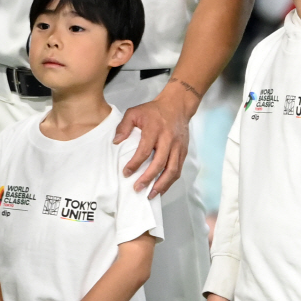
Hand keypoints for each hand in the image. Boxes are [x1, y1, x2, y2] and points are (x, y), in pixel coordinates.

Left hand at [117, 80, 194, 196]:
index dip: (135, 163)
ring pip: (172, 169)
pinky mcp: (183, 151)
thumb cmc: (153, 111)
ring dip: (162, 184)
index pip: (144, 150)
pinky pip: (178, 169)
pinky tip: (161, 188)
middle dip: (148, 178)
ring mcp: (178, 146)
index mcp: (155, 129)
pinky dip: (170, 181)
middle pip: (159, 163)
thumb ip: (124, 126)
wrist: (177, 105)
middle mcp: (168, 139)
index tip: (125, 173)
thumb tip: (116, 142)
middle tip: (137, 188)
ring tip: (151, 195)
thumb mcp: (134, 112)